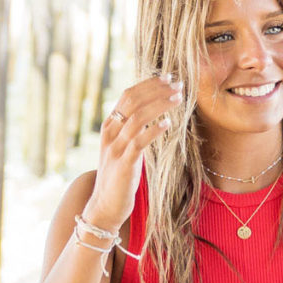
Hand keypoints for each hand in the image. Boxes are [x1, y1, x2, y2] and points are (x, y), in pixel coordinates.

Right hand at [85, 72, 184, 228]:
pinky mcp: (123, 164)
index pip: (128, 95)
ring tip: (178, 99)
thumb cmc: (119, 175)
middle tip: (178, 86)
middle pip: (133, 101)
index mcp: (110, 126)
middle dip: (157, 90)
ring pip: (137, 118)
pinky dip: (154, 130)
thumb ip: (133, 129)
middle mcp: (110, 133)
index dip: (149, 84)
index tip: (168, 78)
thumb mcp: (123, 147)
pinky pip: (139, 142)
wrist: (104, 205)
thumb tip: (153, 111)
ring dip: (160, 105)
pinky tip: (168, 124)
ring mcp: (115, 148)